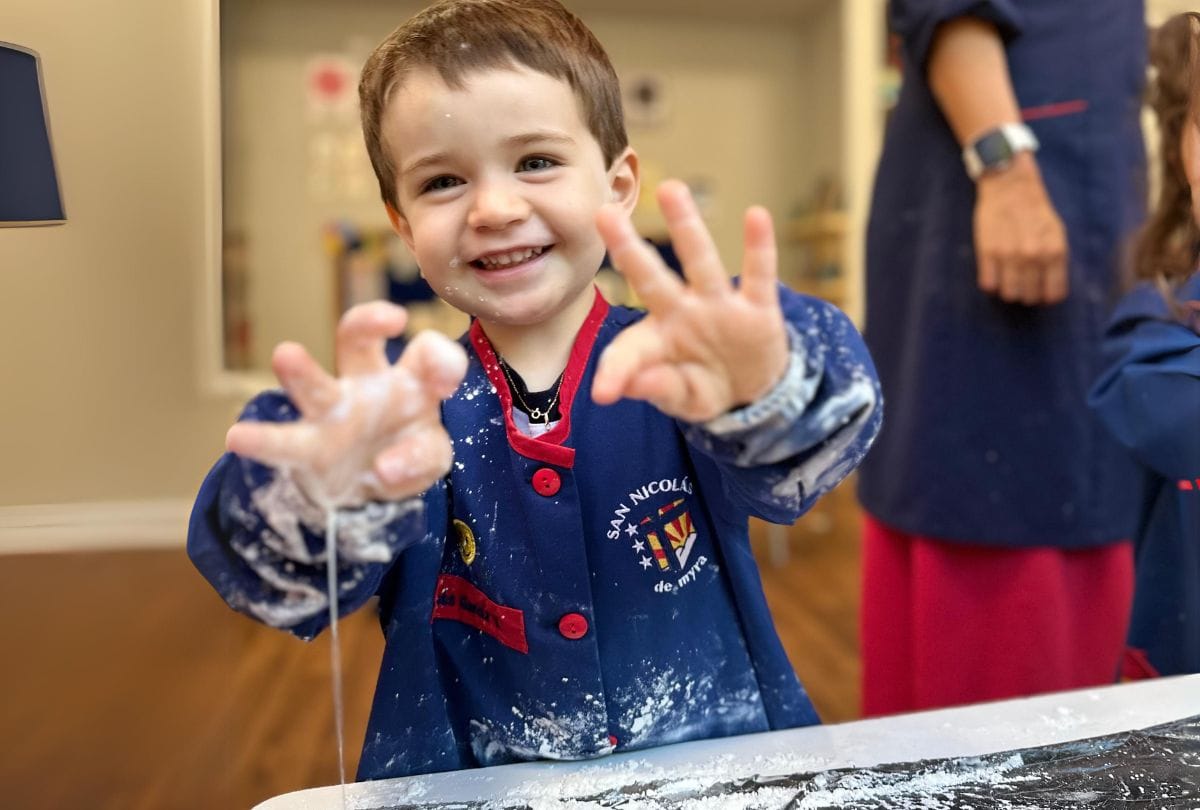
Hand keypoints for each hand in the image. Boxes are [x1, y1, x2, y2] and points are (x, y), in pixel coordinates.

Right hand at [225, 301, 467, 507]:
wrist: (368, 486)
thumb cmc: (407, 451)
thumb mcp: (430, 456)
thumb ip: (424, 457)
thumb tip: (385, 466)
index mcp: (410, 381)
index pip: (426, 353)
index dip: (439, 360)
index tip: (445, 380)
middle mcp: (367, 384)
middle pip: (359, 340)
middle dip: (367, 322)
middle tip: (389, 317)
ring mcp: (333, 413)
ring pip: (316, 386)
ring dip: (302, 372)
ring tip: (285, 354)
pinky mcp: (306, 447)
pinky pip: (283, 442)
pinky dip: (264, 441)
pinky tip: (239, 437)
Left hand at [591, 180, 788, 421]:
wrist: (752, 391)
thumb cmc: (703, 387)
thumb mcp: (683, 399)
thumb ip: (659, 389)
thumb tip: (631, 385)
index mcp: (656, 340)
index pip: (629, 349)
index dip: (616, 370)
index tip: (603, 392)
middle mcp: (683, 313)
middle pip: (652, 277)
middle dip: (629, 248)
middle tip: (603, 213)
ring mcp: (720, 307)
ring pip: (701, 262)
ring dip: (687, 227)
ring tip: (673, 190)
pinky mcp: (758, 310)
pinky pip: (759, 275)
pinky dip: (759, 247)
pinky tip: (756, 216)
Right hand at [974, 152, 1068, 304]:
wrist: (1009, 185)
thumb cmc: (1034, 209)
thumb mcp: (1056, 232)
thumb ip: (1055, 260)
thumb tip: (1049, 289)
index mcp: (1055, 251)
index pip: (1053, 294)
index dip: (1046, 296)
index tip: (1040, 290)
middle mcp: (1033, 255)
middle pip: (1029, 297)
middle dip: (1026, 293)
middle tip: (1022, 282)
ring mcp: (1009, 254)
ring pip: (1008, 294)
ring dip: (1008, 289)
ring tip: (1007, 277)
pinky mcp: (987, 252)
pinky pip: (988, 284)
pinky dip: (991, 282)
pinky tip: (994, 270)